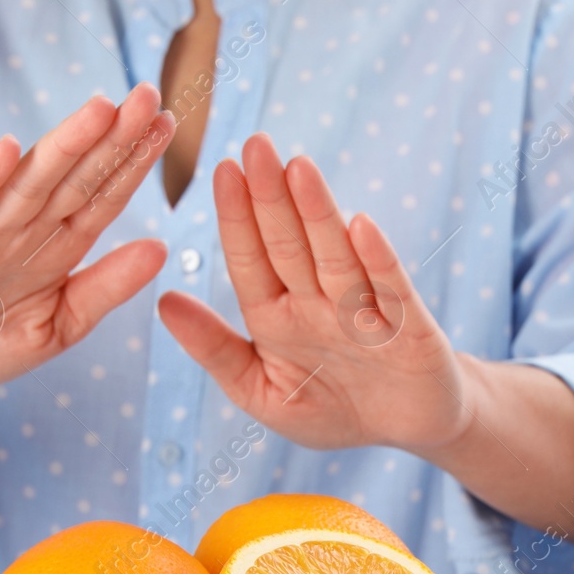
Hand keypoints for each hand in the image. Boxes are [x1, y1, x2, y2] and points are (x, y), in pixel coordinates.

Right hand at [0, 83, 175, 386]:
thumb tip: (161, 250)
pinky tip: (10, 150)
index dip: (133, 164)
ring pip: (28, 186)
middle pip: (73, 180)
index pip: (100, 199)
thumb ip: (103, 291)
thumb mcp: (55, 327)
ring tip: (101, 110)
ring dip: (64, 148)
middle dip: (111, 140)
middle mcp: (20, 232)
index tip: (168, 127)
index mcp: (54, 250)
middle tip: (149, 97)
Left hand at [157, 134, 477, 455]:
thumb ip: (216, 350)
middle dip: (271, 196)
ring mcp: (364, 311)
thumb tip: (163, 303)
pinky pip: (390, 292)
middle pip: (290, 244)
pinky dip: (376, 261)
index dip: (237, 218)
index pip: (251, 259)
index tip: (222, 170)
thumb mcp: (262, 391)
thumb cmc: (333, 408)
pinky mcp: (410, 330)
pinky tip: (360, 226)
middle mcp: (318, 304)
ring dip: (317, 214)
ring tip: (298, 169)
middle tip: (255, 144)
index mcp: (276, 317)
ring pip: (334, 256)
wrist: (409, 429)